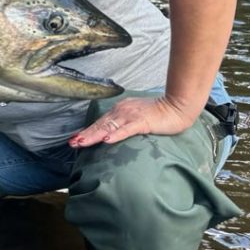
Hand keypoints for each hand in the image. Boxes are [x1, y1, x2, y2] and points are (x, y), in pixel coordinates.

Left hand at [68, 95, 197, 147]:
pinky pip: (127, 129)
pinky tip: (107, 140)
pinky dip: (116, 135)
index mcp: (120, 110)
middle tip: (72, 143)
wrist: (177, 106)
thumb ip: (124, 123)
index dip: (87, 131)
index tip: (74, 138)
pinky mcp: (142, 122)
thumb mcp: (136, 117)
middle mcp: (122, 111)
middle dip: (85, 135)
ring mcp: (131, 116)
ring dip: (94, 135)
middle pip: (100, 125)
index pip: (100, 123)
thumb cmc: (159, 113)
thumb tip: (112, 132)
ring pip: (109, 127)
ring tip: (82, 142)